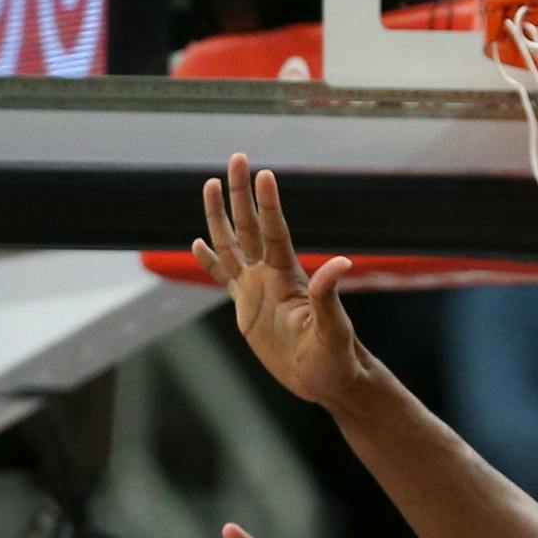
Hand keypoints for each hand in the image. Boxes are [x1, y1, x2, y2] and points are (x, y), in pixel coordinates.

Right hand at [194, 153, 365, 406]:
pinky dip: (210, 261)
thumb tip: (340, 263)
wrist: (326, 381)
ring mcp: (257, 290)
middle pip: (250, 227)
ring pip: (232, 245)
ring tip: (211, 184)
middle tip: (237, 157)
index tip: (263, 173)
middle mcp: (270, 277)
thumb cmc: (335, 359)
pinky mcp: (246, 310)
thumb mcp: (332, 330)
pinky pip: (224, 279)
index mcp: (289, 278)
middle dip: (241, 194)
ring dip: (221, 216)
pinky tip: (197, 243)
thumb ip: (329, 297)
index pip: (274, 232)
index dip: (268, 204)